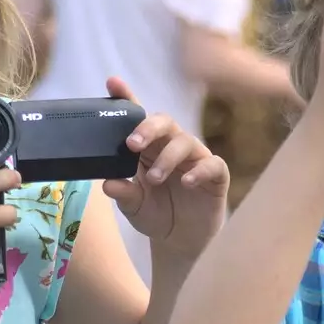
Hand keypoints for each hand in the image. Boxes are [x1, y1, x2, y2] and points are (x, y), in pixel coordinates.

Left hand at [101, 77, 229, 260]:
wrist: (181, 241)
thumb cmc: (156, 214)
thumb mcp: (133, 206)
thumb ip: (123, 193)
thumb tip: (108, 183)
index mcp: (148, 149)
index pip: (138, 119)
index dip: (127, 98)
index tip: (113, 82)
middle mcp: (171, 147)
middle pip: (164, 121)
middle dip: (148, 127)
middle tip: (132, 144)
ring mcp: (195, 159)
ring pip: (185, 140)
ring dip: (167, 158)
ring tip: (154, 179)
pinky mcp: (215, 175)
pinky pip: (212, 163)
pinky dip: (199, 170)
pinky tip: (186, 182)